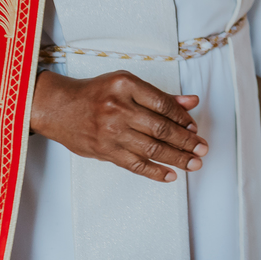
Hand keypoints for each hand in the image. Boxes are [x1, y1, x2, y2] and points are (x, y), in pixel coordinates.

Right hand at [30, 70, 207, 181]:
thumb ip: (159, 96)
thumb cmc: (97, 93)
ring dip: (176, 158)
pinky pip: (134, 164)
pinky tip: (170, 175)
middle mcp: (118, 108)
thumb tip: (192, 101)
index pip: (163, 104)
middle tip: (203, 148)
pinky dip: (154, 171)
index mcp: (126, 86)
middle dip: (186, 141)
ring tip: (194, 163)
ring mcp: (110, 132)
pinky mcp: (104, 151)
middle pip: (160, 128)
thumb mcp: (127, 84)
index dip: (183, 117)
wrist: (58, 107)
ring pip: (150, 148)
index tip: (195, 127)